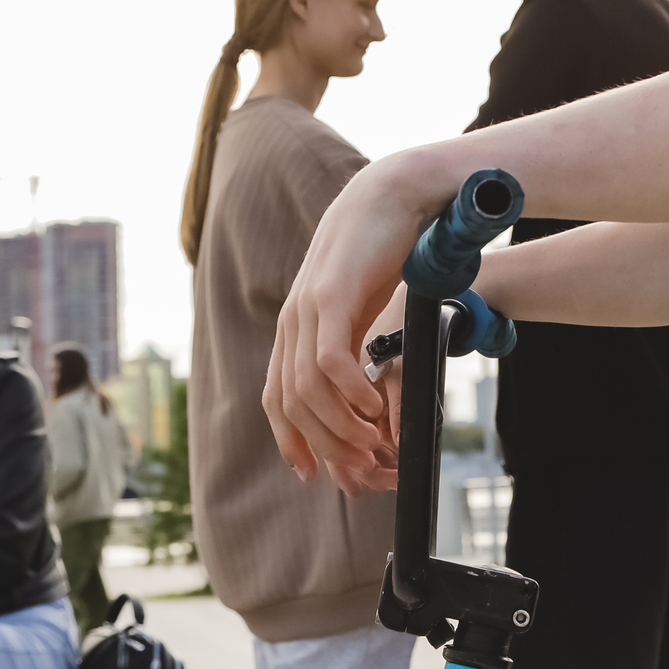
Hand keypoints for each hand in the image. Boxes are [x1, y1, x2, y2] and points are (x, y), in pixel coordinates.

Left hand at [265, 161, 444, 486]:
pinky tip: (374, 403)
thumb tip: (359, 389)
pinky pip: (330, 359)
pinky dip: (350, 391)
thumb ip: (350, 342)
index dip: (291, 440)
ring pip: (308, 388)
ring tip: (373, 440)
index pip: (276, 398)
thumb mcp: (360, 307)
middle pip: (293, 403)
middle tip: (361, 464)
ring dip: (340, 425)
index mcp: (295, 327)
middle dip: (326, 443)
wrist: (391, 196)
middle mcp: (292, 321)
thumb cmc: (382, 252)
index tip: (316, 473)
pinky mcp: (332, 296)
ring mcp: (308, 308)